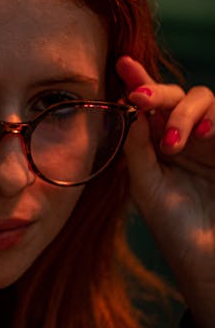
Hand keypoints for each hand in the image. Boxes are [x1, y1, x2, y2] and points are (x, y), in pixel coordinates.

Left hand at [116, 55, 214, 327]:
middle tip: (140, 100)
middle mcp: (184, 137)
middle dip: (158, 93)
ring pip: (203, 100)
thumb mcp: (148, 190)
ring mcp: (212, 141)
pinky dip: (212, 120)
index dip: (137, 82)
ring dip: (185, 113)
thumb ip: (139, 151)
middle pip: (174, 97)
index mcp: (157, 147)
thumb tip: (131, 110)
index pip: (146, 109)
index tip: (122, 63)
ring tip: (174, 143)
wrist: (211, 265)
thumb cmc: (177, 231)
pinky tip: (202, 136)